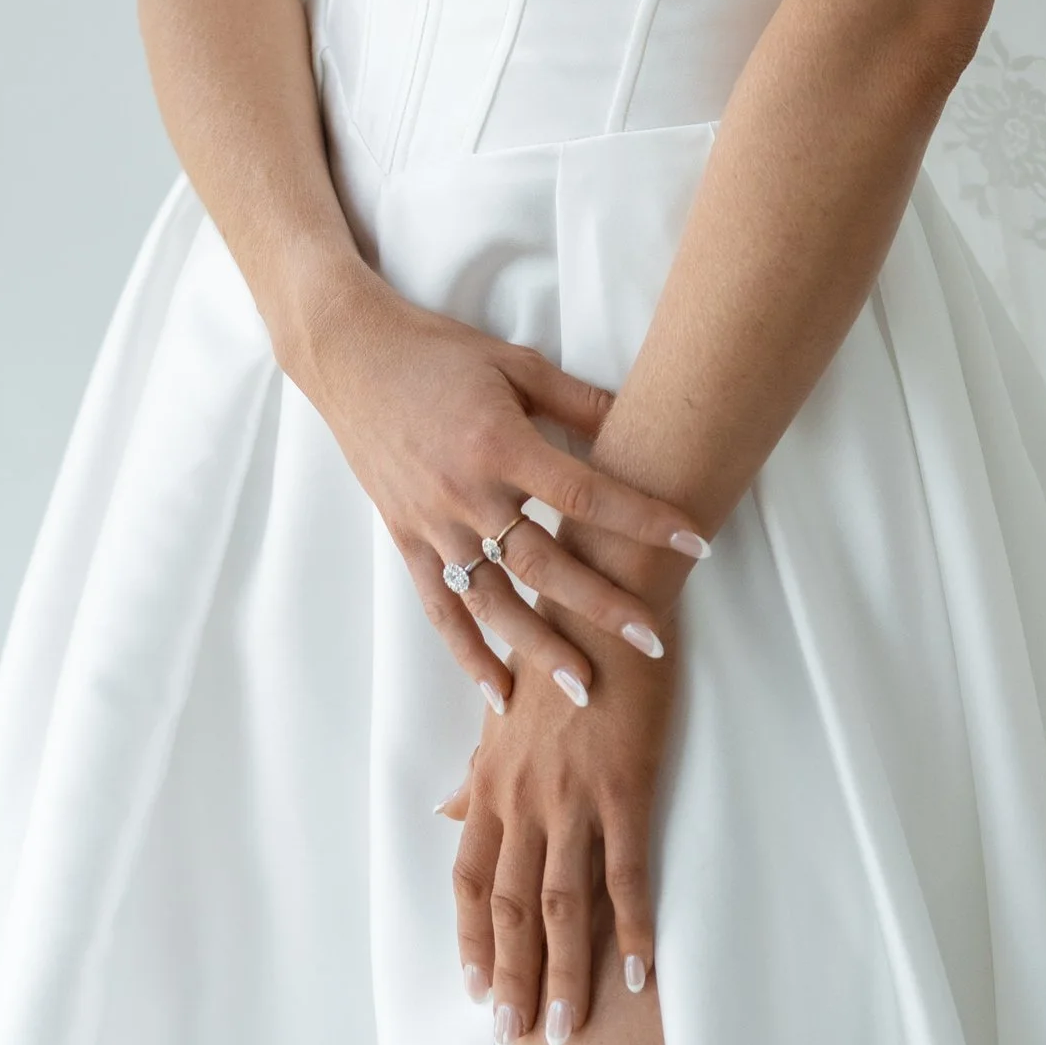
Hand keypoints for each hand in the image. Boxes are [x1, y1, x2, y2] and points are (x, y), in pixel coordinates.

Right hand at [296, 269, 710, 709]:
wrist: (352, 357)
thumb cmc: (439, 353)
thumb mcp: (515, 363)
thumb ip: (576, 400)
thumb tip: (638, 421)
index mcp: (500, 443)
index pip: (584, 494)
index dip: (642, 519)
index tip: (693, 544)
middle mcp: (467, 492)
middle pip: (544, 562)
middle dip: (601, 605)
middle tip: (652, 639)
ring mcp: (433, 522)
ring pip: (493, 600)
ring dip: (539, 647)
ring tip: (585, 687)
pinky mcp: (407, 539)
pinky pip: (439, 607)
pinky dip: (468, 653)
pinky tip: (501, 692)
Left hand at [441, 609, 675, 1044]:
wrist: (603, 599)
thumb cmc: (557, 652)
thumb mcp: (503, 710)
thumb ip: (479, 768)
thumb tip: (446, 807)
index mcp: (494, 780)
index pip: (470, 878)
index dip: (472, 939)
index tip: (477, 992)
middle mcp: (524, 797)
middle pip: (511, 906)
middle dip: (512, 977)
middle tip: (515, 1039)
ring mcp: (573, 796)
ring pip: (562, 904)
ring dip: (563, 973)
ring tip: (566, 1029)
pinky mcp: (625, 788)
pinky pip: (626, 873)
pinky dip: (633, 928)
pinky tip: (641, 973)